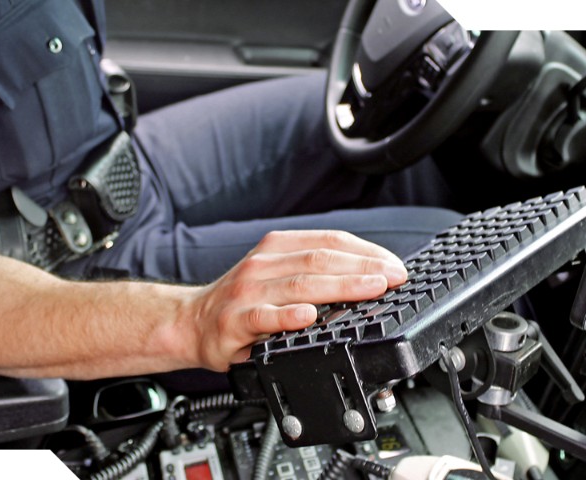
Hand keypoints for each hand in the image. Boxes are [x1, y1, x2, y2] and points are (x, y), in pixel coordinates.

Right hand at [187, 230, 407, 370]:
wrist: (191, 322)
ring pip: (299, 285)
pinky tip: (309, 316)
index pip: (328, 242)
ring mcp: (247, 292)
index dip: (366, 252)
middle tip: (393, 278)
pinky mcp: (234, 321)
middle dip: (363, 268)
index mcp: (276, 248)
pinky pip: (264, 317)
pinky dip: (288, 316)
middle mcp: (262, 264)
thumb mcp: (275, 274)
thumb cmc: (241, 301)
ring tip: (370, 290)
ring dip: (340, 287)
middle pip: (320, 261)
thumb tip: (368, 278)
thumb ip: (314, 273)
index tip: (395, 266)